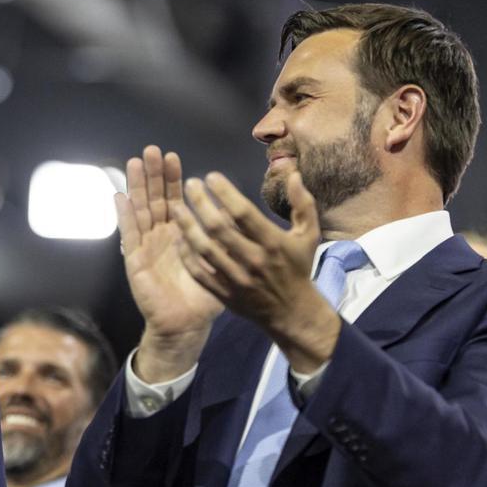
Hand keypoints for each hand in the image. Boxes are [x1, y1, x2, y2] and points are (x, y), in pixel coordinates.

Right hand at [117, 146, 223, 381]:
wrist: (185, 324)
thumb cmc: (203, 296)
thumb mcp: (221, 262)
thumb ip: (228, 240)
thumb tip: (240, 213)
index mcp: (180, 234)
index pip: (174, 199)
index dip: (172, 179)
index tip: (173, 156)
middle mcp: (161, 236)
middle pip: (155, 199)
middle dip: (153, 175)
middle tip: (152, 150)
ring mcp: (146, 246)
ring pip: (140, 210)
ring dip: (136, 187)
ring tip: (134, 163)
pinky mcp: (136, 261)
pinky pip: (130, 235)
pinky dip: (124, 216)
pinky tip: (120, 197)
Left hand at [172, 170, 338, 371]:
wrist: (292, 312)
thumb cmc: (298, 267)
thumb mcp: (309, 235)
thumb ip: (303, 203)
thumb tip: (293, 173)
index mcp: (273, 243)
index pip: (243, 213)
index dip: (225, 193)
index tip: (210, 176)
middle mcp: (253, 261)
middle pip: (219, 228)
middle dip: (201, 203)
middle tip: (189, 184)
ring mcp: (236, 279)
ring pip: (204, 249)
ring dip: (188, 226)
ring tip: (177, 207)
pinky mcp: (224, 293)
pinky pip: (199, 272)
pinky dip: (187, 255)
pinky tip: (180, 238)